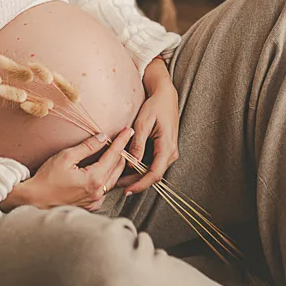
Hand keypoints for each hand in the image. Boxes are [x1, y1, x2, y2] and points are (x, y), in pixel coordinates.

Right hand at [1, 128, 133, 212]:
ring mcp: (95, 201)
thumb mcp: (66, 157)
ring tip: (115, 152)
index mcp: (94, 179)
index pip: (113, 156)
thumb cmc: (46, 179)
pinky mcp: (91, 205)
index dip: (121, 141)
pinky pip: (105, 189)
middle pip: (118, 168)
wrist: (34, 200)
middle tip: (124, 139)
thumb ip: (87, 147)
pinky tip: (103, 170)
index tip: (127, 131)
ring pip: (113, 179)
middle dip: (122, 152)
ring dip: (115, 165)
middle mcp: (98, 192)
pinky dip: (107, 178)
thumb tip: (102, 138)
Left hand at [117, 60, 179, 196]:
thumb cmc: (155, 106)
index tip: (126, 190)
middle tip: (115, 185)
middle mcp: (171, 153)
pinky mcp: (164, 150)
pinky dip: (140, 167)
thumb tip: (132, 163)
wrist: (165, 95)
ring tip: (117, 177)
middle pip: (152, 175)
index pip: (154, 174)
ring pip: (152, 171)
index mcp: (167, 147)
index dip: (140, 184)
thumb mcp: (143, 122)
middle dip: (135, 182)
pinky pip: (152, 163)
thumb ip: (138, 143)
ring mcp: (169, 152)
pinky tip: (126, 166)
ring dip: (136, 176)